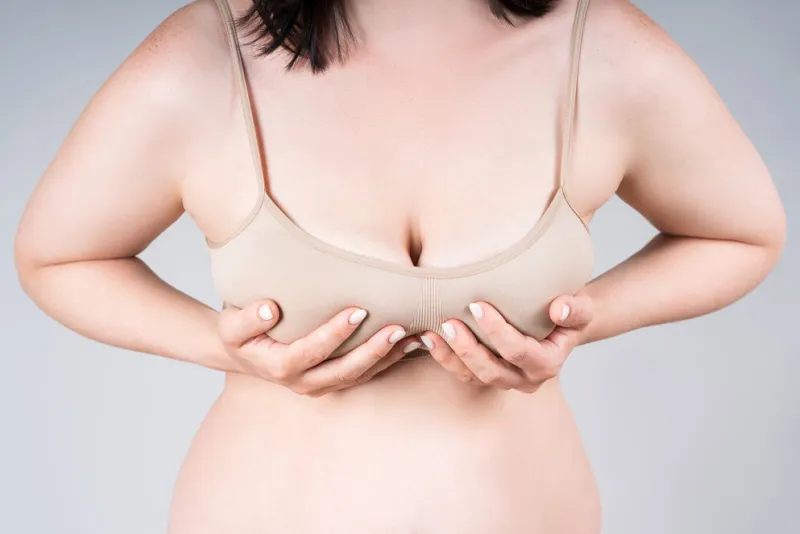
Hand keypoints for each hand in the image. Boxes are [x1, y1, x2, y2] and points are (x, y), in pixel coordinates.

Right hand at [217, 300, 419, 396]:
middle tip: (397, 327)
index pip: (311, 351)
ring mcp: (320, 386)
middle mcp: (303, 383)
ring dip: (387, 358)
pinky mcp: (334, 382)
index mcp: (280, 368)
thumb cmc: (240, 332)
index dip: (335, 333)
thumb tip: (268, 309)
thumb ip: (247, 318)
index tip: (358, 311)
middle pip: (344, 370)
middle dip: (373, 351)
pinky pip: (365, 375)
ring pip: (359, 376)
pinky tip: (410, 343)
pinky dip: (388, 361)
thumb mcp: (231, 324)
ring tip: (413, 335)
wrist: (243, 352)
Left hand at [422, 291, 592, 392]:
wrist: (559, 322)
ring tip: (430, 333)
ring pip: (472, 377)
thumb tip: (559, 308)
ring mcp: (504, 380)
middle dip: (468, 348)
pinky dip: (443, 358)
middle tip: (449, 321)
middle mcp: (525, 379)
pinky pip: (461, 373)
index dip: (496, 331)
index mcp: (547, 364)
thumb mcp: (581, 307)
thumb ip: (575, 308)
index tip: (477, 304)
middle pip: (492, 371)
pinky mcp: (485, 375)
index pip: (519, 351)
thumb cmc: (568, 310)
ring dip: (449, 357)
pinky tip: (426, 337)